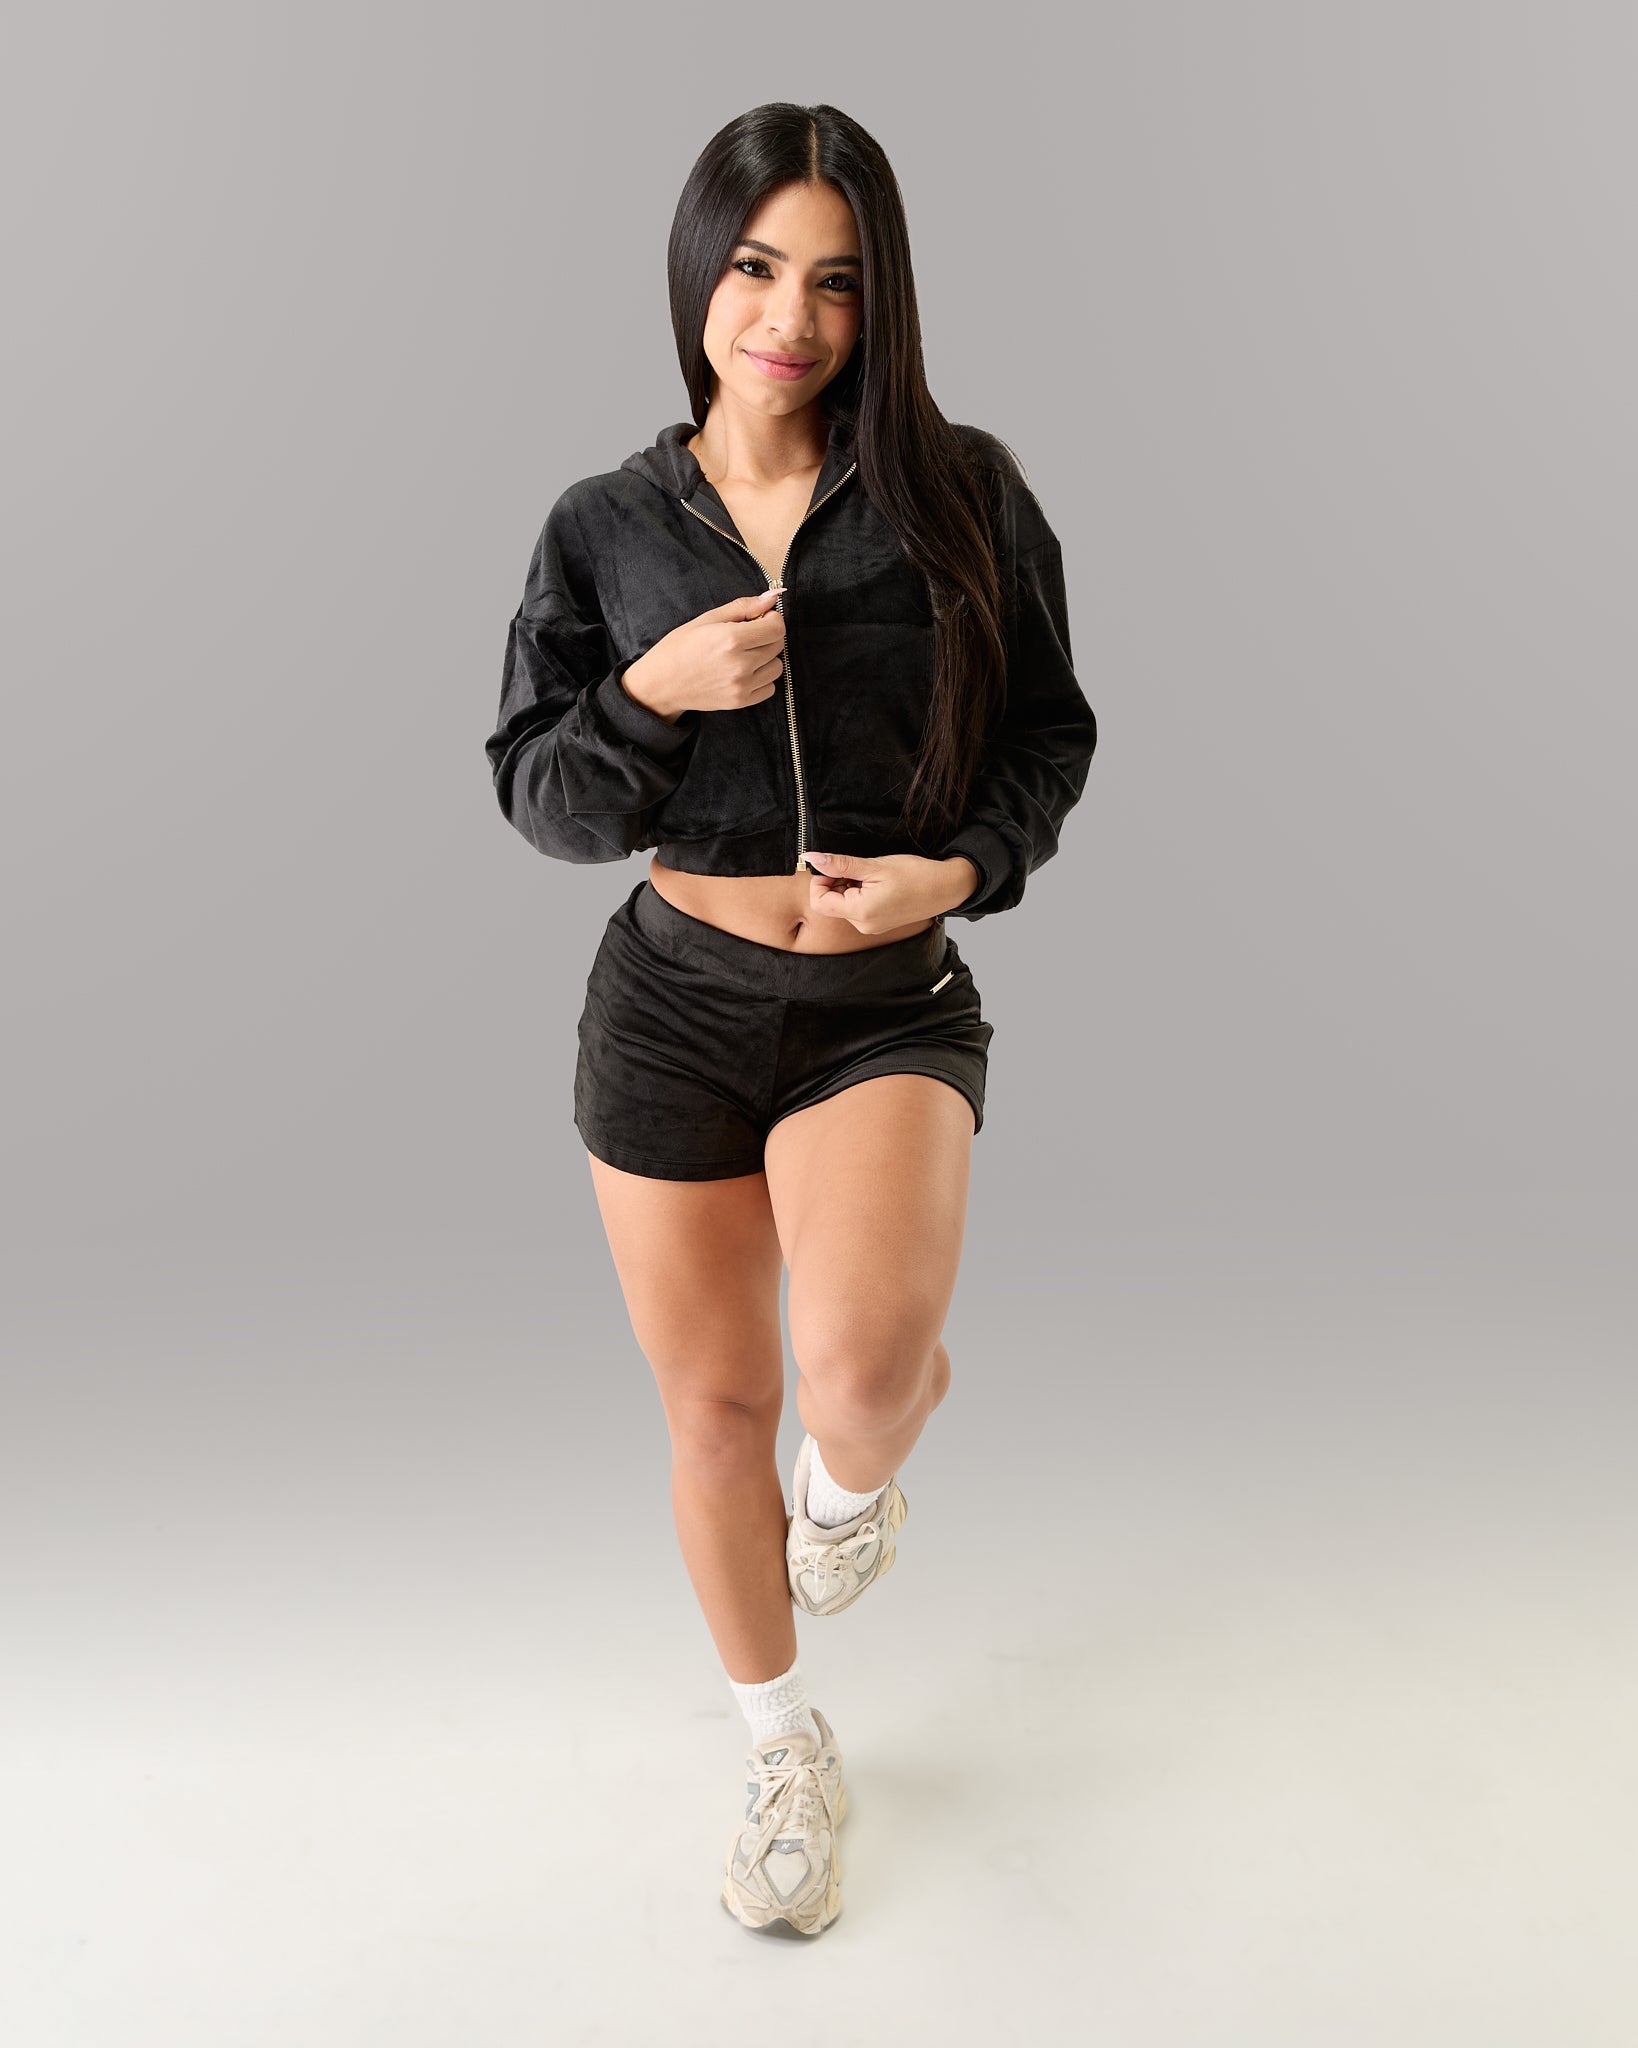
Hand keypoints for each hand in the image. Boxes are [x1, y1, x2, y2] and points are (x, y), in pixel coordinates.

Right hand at [620, 586, 786, 724]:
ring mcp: (741, 686)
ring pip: (777, 667)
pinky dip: (762, 679)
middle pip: (778, 646)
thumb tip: (772, 598)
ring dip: (767, 658)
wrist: (661, 683)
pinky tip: (744, 672)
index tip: (760, 619)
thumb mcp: (707, 619)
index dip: (772, 620)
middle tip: (747, 636)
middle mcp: (740, 665)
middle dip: (767, 636)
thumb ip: (743, 607)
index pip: (777, 628)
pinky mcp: (740, 702)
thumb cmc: (680, 647)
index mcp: (731, 639)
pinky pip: (770, 688)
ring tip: (745, 655)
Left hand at [799, 851, 979, 930]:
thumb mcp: (874, 866)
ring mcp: (871, 927)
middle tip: (860, 869)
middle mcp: (863, 925)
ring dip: (850, 887)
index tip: (837, 866)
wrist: (946, 887)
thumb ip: (840, 864)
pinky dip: (860, 894)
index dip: (821, 881)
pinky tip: (879, 885)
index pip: (819, 901)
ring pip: (844, 905)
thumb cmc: (915, 875)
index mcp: (860, 912)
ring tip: (873, 877)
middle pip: (831, 903)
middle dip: (837, 883)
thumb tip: (812, 858)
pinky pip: (858, 909)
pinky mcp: (879, 923)